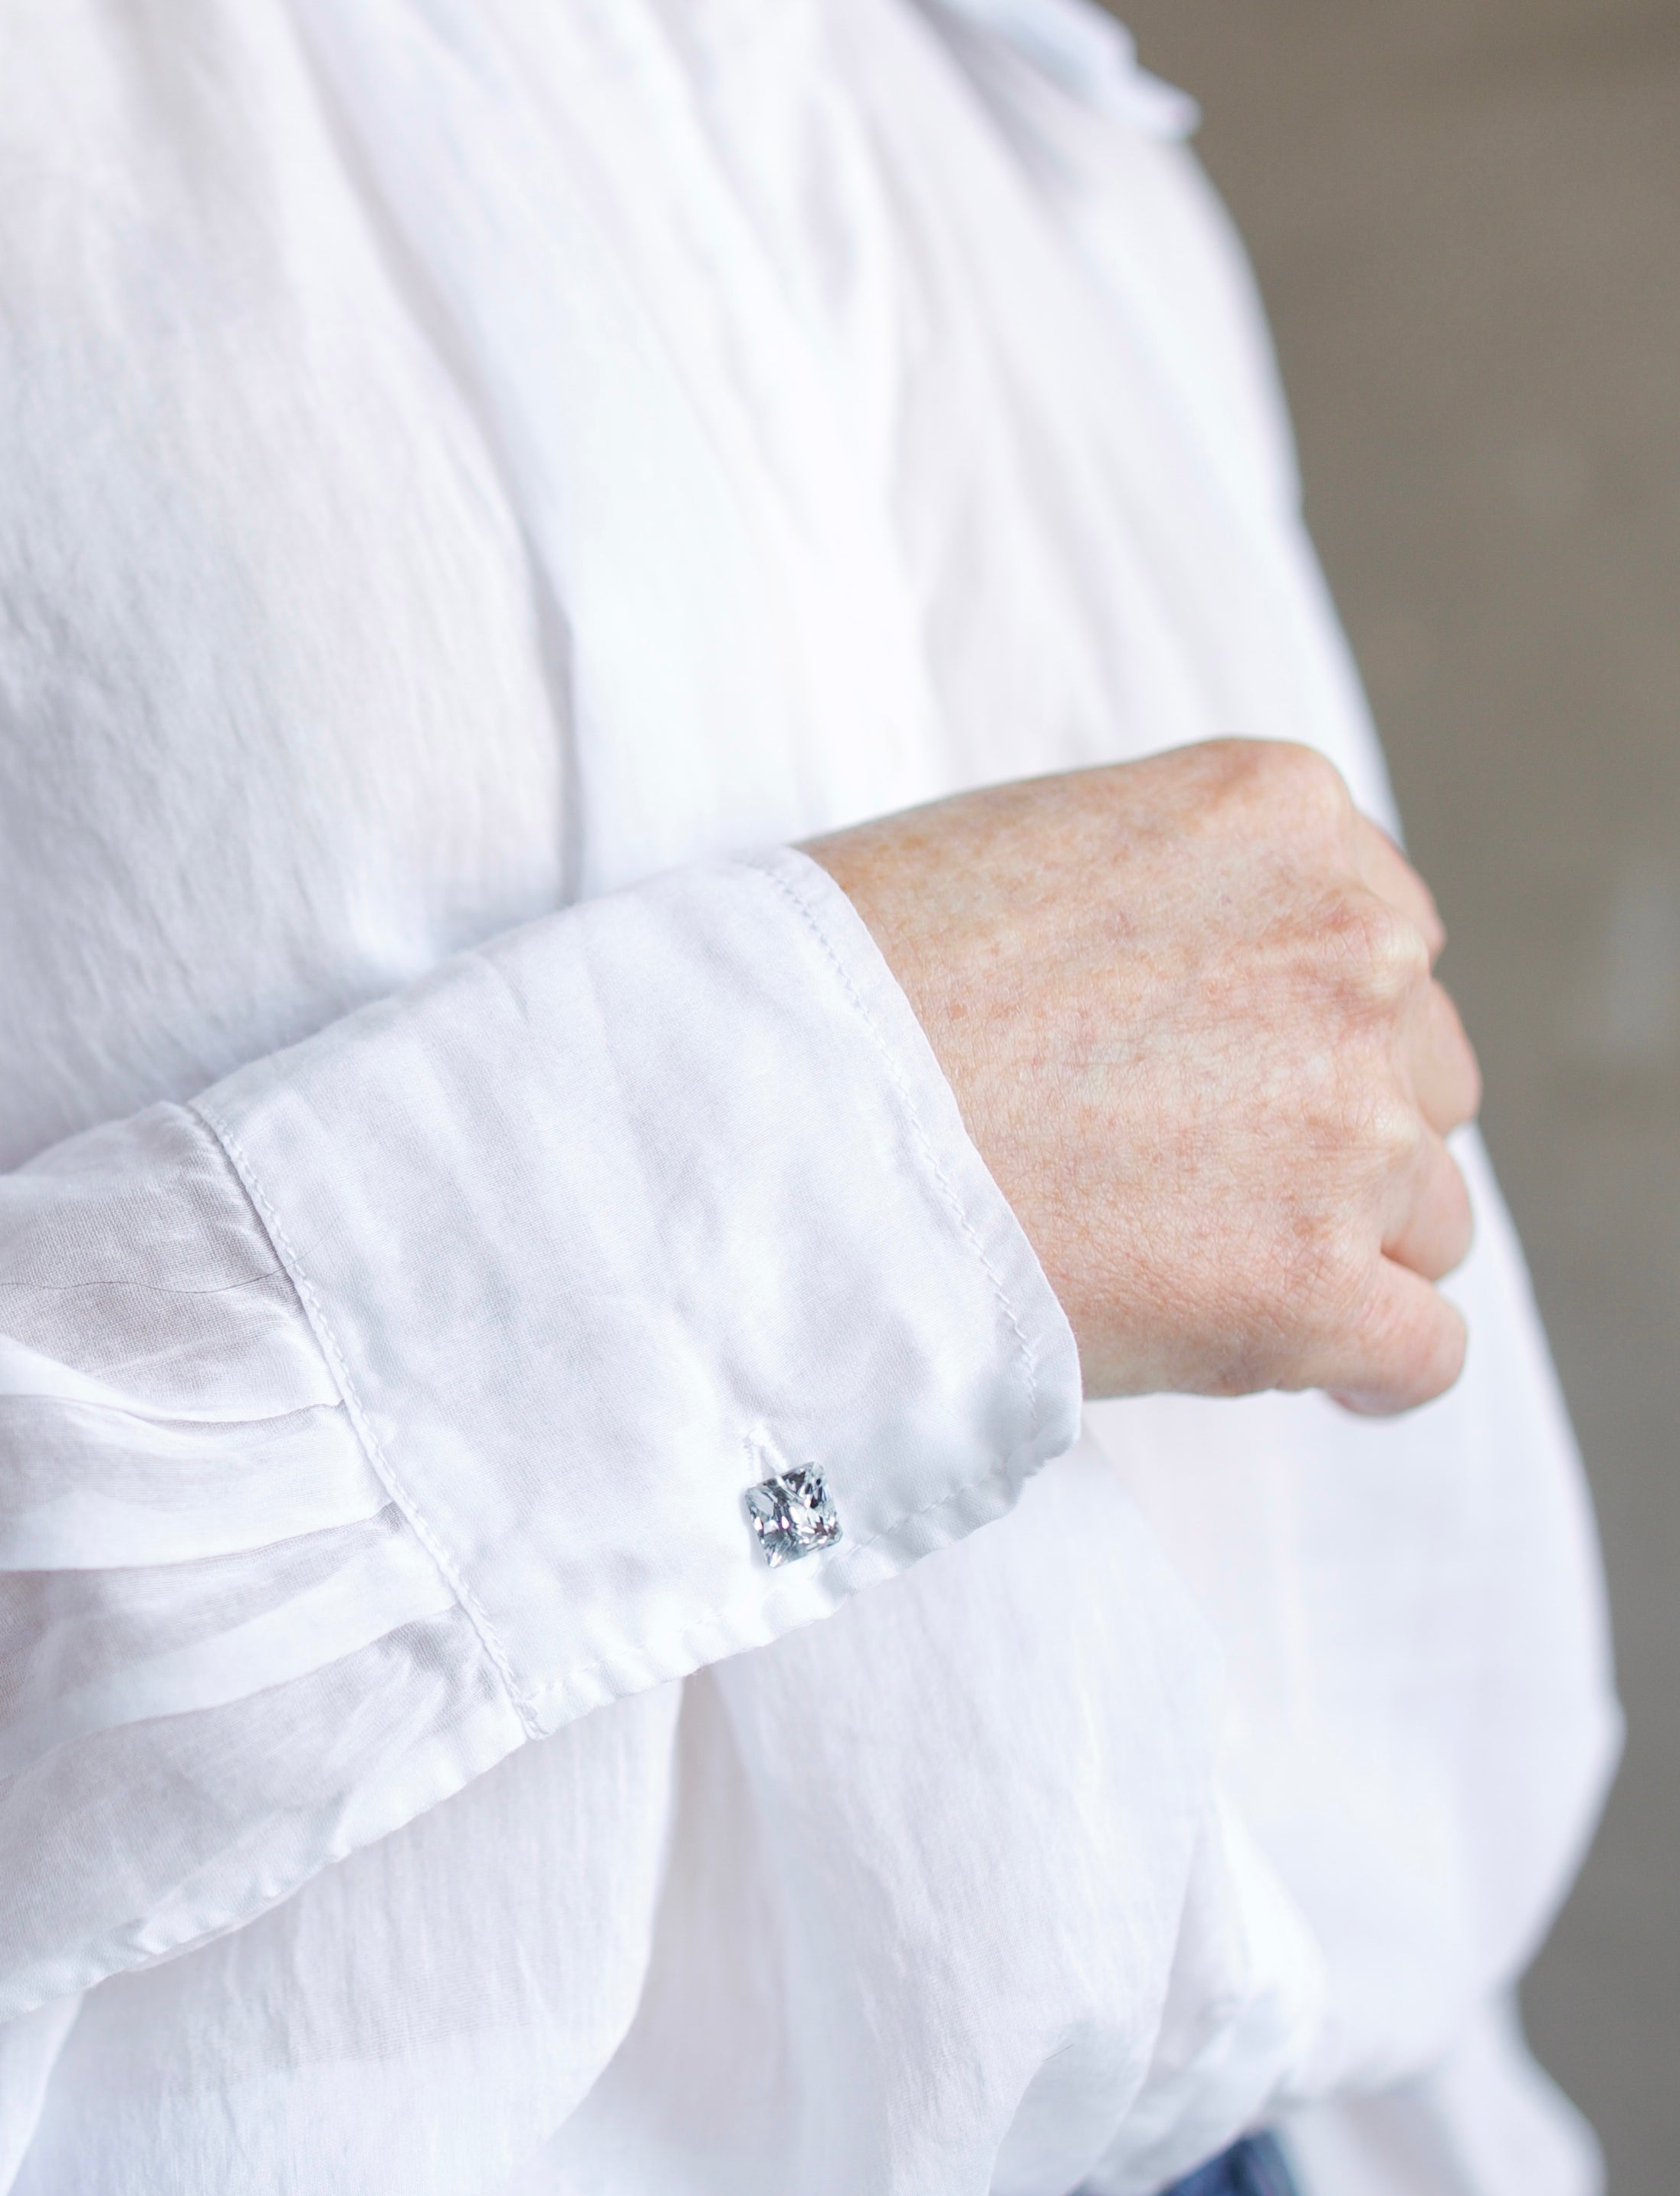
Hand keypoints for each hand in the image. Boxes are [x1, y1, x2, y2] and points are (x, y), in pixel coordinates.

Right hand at [803, 740, 1480, 1413]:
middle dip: (1329, 1128)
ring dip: (1340, 1244)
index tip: (1226, 1080)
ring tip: (1201, 1272)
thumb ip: (1173, 899)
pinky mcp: (1308, 1283)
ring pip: (1426, 1211)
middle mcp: (1352, 951)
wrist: (768, 1119)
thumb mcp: (1034, 844)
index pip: (1382, 933)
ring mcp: (1346, 1123)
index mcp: (1285, 816)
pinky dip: (1374, 1370)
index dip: (1302, 1023)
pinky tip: (1324, 1378)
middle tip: (1186, 1177)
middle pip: (1418, 1071)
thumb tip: (1209, 1003)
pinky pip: (1420, 1347)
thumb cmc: (842, 985)